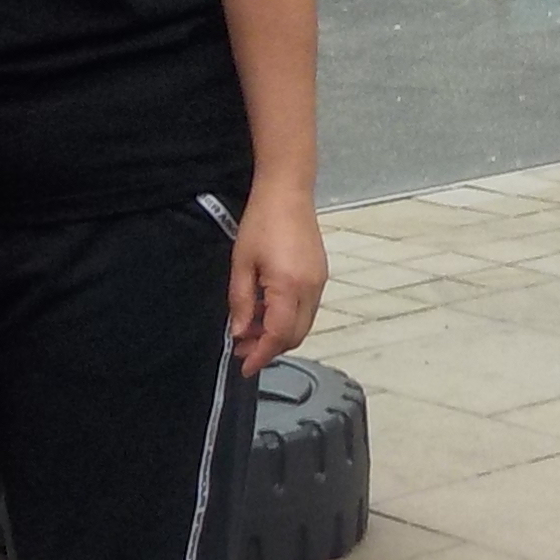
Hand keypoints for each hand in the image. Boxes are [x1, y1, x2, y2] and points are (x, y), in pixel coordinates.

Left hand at [228, 185, 326, 374]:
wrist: (288, 192)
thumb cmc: (262, 222)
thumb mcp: (241, 263)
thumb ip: (240, 302)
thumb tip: (239, 332)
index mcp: (289, 287)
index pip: (278, 335)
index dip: (261, 355)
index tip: (245, 367)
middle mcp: (311, 289)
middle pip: (295, 336)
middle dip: (269, 348)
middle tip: (242, 348)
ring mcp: (319, 283)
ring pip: (302, 325)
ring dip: (278, 334)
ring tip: (249, 328)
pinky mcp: (320, 275)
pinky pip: (307, 309)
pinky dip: (287, 318)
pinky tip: (266, 310)